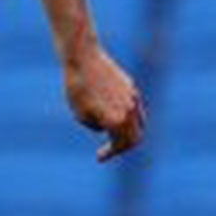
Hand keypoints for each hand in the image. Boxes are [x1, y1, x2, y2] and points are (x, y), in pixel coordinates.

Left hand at [64, 44, 145, 161]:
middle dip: (122, 146)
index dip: (111, 153)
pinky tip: (114, 117)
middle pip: (135, 137)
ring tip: (112, 134)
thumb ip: (97, 126)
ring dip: (127, 132)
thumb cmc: (77, 88)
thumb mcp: (80, 115)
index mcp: (118, 121)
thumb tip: (106, 127)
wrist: (83, 58)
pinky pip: (134, 108)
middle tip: (107, 150)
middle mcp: (130, 110)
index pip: (122, 145)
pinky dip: (128, 117)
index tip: (99, 157)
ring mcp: (133, 97)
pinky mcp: (131, 86)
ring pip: (138, 122)